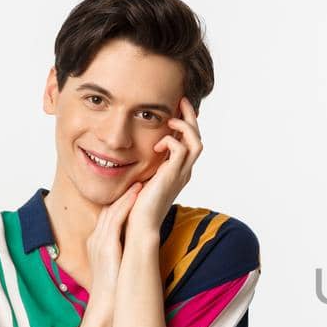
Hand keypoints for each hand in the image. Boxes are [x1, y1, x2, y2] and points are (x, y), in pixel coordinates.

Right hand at [88, 181, 141, 299]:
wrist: (107, 307)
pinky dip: (126, 204)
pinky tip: (137, 194)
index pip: (110, 215)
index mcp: (98, 242)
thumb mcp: (119, 265)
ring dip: (127, 195)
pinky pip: (115, 219)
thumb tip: (138, 245)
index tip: (137, 190)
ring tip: (141, 182)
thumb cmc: (116, 289)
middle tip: (141, 179)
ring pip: (113, 210)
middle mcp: (96, 238)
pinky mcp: (106, 246)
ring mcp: (99, 241)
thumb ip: (124, 251)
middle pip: (110, 208)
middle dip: (125, 193)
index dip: (123, 201)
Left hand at [129, 96, 202, 232]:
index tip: (175, 110)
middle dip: (190, 117)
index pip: (189, 142)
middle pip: (197, 138)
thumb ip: (142, 166)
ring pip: (196, 142)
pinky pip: (181, 149)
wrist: (139, 226)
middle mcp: (183, 171)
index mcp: (177, 171)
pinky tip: (156, 144)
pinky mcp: (173, 175)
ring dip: (185, 126)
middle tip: (180, 101)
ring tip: (172, 118)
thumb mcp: (140, 179)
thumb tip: (129, 152)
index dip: (185, 125)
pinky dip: (171, 140)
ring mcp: (180, 174)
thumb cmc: (135, 207)